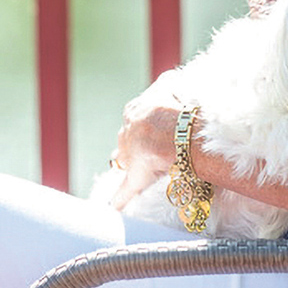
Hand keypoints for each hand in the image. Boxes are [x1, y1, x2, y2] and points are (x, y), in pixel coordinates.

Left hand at [107, 80, 179, 209]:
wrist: (173, 129)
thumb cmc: (175, 106)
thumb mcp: (169, 83)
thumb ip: (167, 83)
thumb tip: (169, 79)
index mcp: (135, 111)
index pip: (135, 118)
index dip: (145, 124)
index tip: (155, 128)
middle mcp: (128, 133)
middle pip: (127, 139)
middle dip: (136, 143)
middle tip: (150, 148)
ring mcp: (129, 156)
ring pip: (124, 160)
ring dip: (131, 164)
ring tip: (141, 170)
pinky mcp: (134, 179)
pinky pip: (123, 193)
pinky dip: (118, 201)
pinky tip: (112, 208)